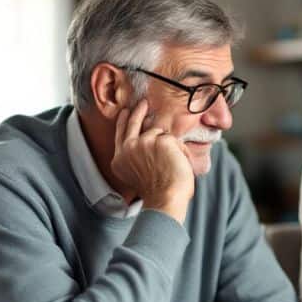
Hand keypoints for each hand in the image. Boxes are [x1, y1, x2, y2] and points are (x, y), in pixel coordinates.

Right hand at [109, 99, 193, 222]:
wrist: (165, 199)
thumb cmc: (157, 192)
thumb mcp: (136, 174)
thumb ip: (136, 156)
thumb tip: (148, 136)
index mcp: (120, 160)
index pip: (120, 133)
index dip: (124, 121)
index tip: (126, 111)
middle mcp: (128, 149)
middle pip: (133, 123)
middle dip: (138, 110)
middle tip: (143, 102)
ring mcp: (143, 142)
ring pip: (159, 133)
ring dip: (170, 145)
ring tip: (172, 164)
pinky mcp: (161, 140)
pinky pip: (175, 140)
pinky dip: (181, 151)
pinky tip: (179, 164)